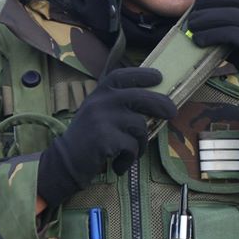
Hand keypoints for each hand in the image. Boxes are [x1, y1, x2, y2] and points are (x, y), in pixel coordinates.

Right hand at [37, 67, 176, 205]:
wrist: (66, 161)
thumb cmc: (87, 138)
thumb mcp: (97, 112)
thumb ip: (116, 103)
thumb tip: (152, 102)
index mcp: (99, 93)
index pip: (122, 76)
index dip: (142, 74)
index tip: (159, 77)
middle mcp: (101, 101)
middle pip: (141, 98)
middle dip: (161, 104)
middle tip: (172, 112)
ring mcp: (103, 119)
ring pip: (140, 126)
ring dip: (140, 143)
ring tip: (130, 152)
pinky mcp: (106, 138)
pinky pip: (132, 147)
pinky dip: (130, 158)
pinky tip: (119, 163)